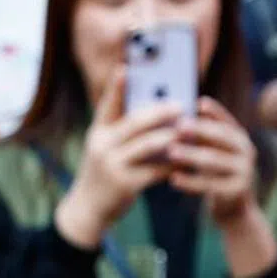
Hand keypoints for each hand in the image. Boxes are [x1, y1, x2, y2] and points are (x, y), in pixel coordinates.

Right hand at [54, 67, 179, 249]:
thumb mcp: (106, 149)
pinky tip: (187, 161)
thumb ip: (123, 133)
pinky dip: (173, 165)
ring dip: (171, 137)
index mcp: (98, 132)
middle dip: (160, 112)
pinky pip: (155, 170)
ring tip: (188, 130)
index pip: (107, 105)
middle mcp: (102, 145)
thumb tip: (157, 115)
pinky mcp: (124, 183)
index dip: (117, 87)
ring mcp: (112, 164)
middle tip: (181, 105)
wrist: (88, 209)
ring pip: (147, 144)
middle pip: (134, 122)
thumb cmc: (105, 173)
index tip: (126, 68)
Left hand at [168, 97, 259, 228]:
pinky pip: (209, 185)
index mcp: (241, 140)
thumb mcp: (215, 152)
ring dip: (191, 155)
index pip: (228, 121)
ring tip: (171, 152)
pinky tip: (173, 179)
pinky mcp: (236, 191)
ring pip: (214, 161)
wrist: (234, 208)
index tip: (198, 103)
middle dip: (199, 130)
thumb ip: (204, 137)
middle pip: (222, 138)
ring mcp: (244, 172)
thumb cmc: (218, 174)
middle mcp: (247, 153)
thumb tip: (180, 116)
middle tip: (178, 126)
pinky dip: (190, 182)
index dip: (215, 111)